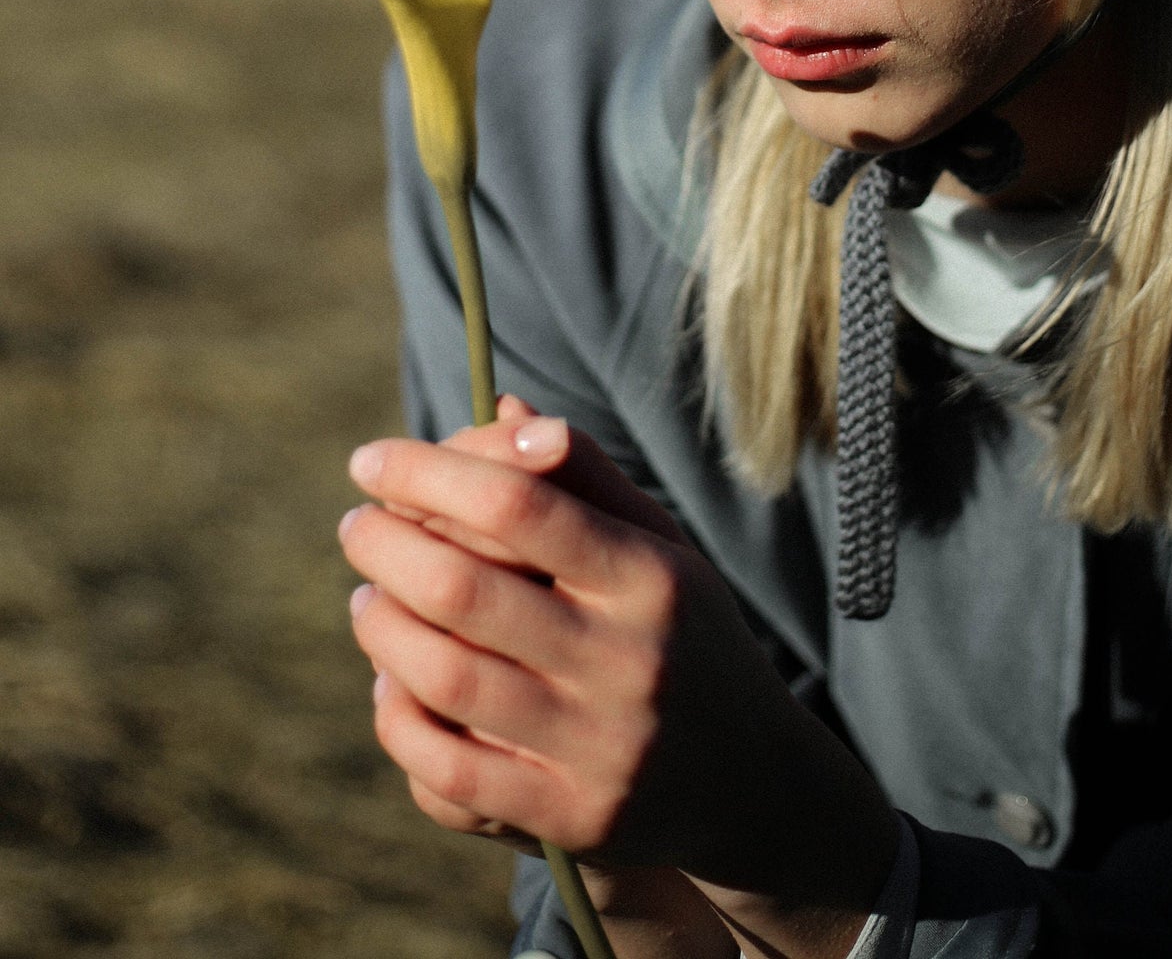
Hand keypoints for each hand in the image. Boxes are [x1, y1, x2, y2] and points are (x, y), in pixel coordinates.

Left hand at [338, 398, 895, 947]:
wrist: (758, 782)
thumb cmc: (686, 633)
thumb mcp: (661, 545)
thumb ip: (585, 476)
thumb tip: (503, 408)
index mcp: (649, 577)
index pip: (519, 504)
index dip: (427, 472)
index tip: (370, 459)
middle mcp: (626, 660)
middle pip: (465, 587)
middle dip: (385, 544)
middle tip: (356, 523)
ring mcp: (597, 748)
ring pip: (445, 678)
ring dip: (381, 626)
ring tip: (365, 597)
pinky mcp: (569, 819)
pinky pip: (450, 773)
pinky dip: (399, 720)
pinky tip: (388, 684)